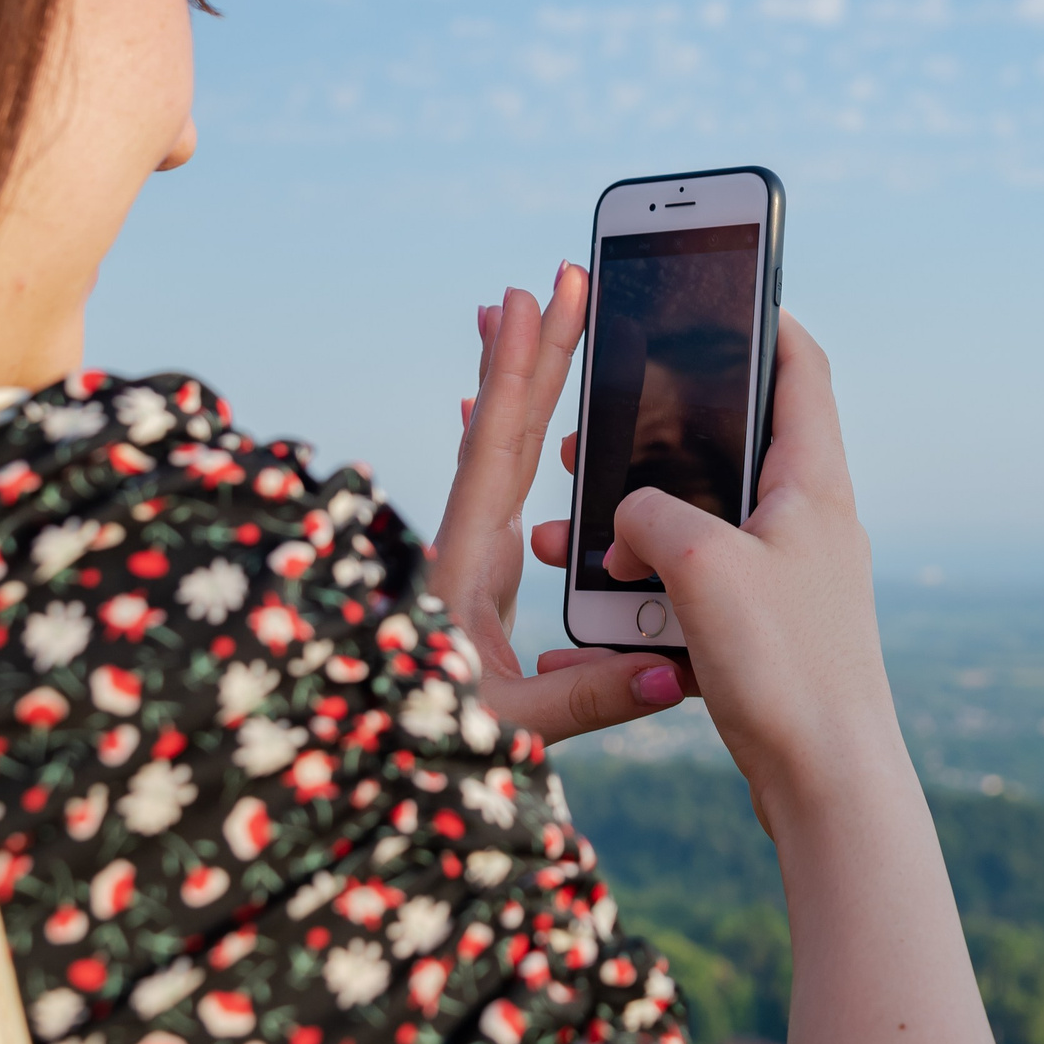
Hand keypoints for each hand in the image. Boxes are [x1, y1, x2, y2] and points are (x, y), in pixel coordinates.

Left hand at [424, 263, 690, 744]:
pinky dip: (506, 433)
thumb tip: (671, 672)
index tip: (521, 302)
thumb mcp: (511, 726)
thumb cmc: (428, 744)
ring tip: (528, 312)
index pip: (495, 452)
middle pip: (505, 430)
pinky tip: (499, 409)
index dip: (509, 375)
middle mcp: (466, 543)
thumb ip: (588, 699)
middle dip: (533, 353)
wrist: (372, 764)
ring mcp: (470, 554)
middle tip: (555, 279)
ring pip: (501, 449)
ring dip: (522, 381)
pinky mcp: (480, 573)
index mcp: (466, 564)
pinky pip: (501, 484)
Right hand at [531, 313, 901, 834]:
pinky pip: (696, 587)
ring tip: (569, 532)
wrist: (828, 788)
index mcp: (812, 485)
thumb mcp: (699, 564)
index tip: (716, 292)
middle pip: (732, 447)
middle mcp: (809, 524)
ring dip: (636, 524)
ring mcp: (791, 581)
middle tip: (597, 428)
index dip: (760, 320)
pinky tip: (597, 608)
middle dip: (657, 437)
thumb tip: (624, 521)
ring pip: (701, 524)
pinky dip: (647, 586)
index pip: (798, 368)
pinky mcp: (768, 633)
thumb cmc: (785, 666)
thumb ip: (648, 514)